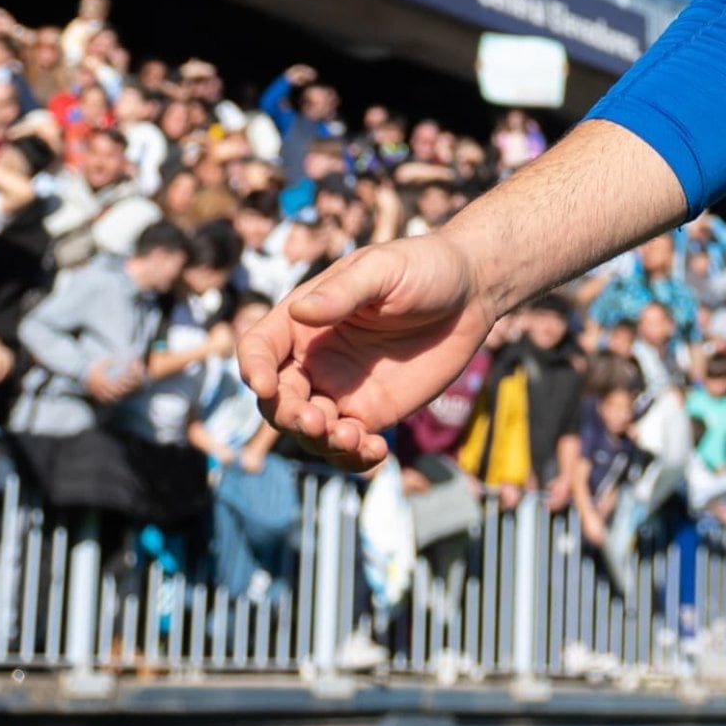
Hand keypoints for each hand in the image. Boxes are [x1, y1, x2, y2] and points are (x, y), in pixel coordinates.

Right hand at [241, 231, 488, 468]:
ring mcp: (341, 389)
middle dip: (288, 415)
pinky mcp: (372, 412)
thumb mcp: (382, 270)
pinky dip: (352, 457)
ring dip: (320, 441)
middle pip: (278, 399)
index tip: (265, 386)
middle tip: (316, 420)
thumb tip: (301, 311)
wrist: (472, 294)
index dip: (253, 369)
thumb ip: (343, 292)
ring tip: (353, 437)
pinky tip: (376, 451)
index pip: (259, 348)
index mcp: (304, 320)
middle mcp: (314, 359)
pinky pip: (349, 445)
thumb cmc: (422, 268)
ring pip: (309, 430)